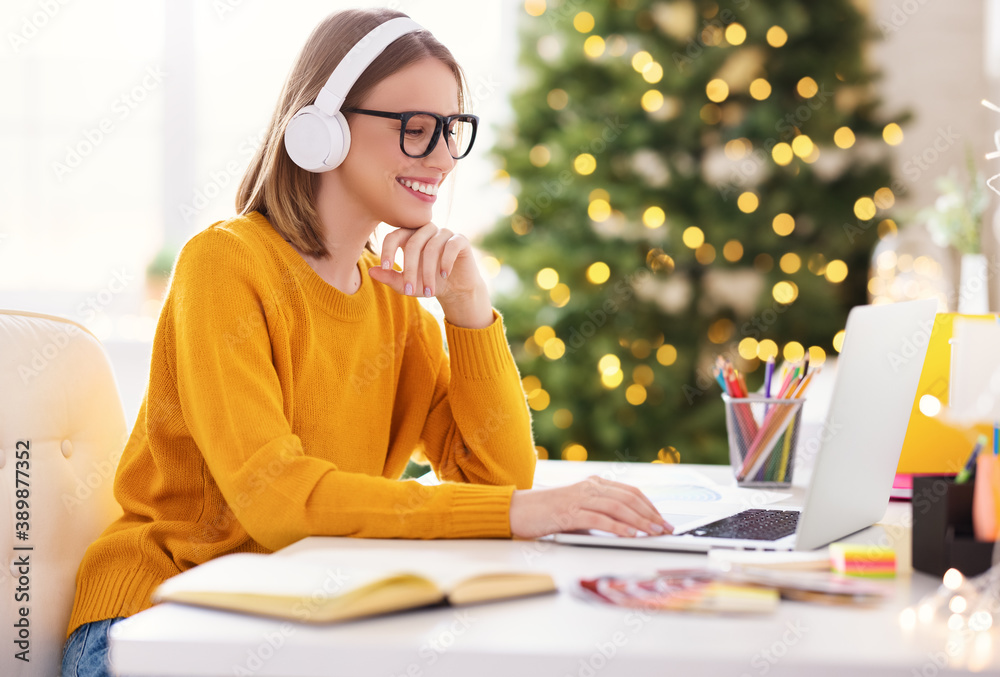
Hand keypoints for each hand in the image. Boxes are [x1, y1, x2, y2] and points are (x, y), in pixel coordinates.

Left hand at [368, 222, 493, 328]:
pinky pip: (450, 245)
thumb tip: (371, 271)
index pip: (394, 235)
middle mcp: (425, 230)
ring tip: (429, 292)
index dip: (388, 250)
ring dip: (428, 273)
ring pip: (431, 247)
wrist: (456, 290)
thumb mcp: (407, 284)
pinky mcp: (460, 240)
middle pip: (413, 243)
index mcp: (409, 236)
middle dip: (410, 270)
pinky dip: (445, 261)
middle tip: (409, 290)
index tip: (386, 267)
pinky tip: (444, 275)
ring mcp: (443, 233)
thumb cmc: (428, 283)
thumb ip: (390, 277)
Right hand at [508, 476, 672, 538]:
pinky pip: (598, 518)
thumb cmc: (548, 514)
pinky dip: (617, 526)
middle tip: (665, 528)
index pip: (630, 492)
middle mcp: (589, 487)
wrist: (517, 511)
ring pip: (617, 507)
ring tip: (653, 532)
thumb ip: (601, 515)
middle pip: (628, 498)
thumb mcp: (580, 511)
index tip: (662, 520)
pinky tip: (629, 534)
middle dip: (650, 514)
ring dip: (639, 520)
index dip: (649, 505)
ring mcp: (578, 498)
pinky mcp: (568, 512)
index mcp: (593, 484)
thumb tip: (629, 529)